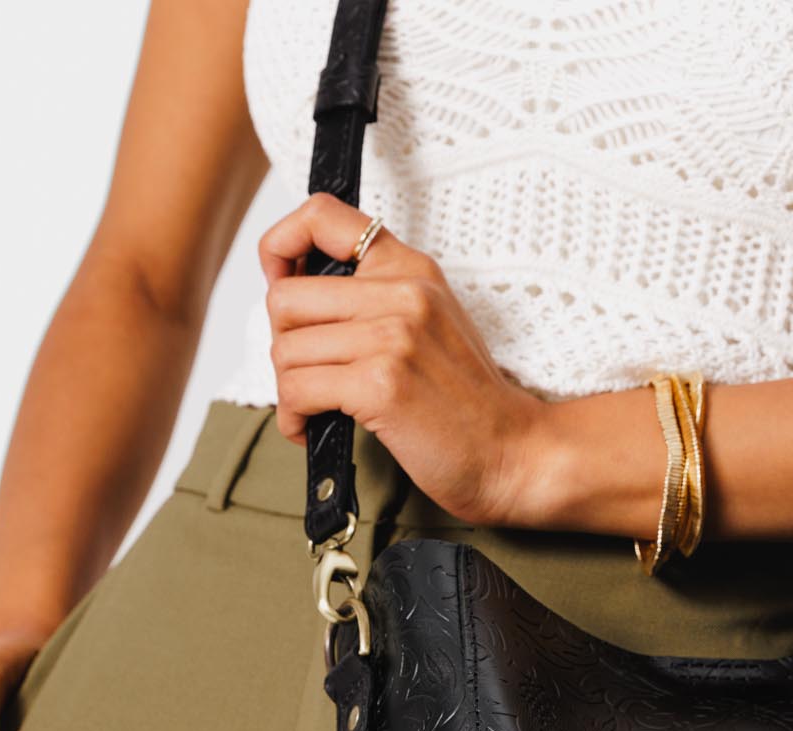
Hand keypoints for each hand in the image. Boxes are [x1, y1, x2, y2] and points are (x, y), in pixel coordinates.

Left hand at [258, 193, 550, 527]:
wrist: (512, 451)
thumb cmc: (467, 401)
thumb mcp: (431, 322)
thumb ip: (376, 299)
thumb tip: (297, 299)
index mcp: (411, 269)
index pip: (321, 217)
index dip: (280, 248)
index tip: (282, 285)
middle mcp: (401, 293)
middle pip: (286, 299)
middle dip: (283, 345)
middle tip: (306, 374)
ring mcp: (392, 337)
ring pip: (286, 351)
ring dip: (289, 390)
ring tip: (314, 410)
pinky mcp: (380, 384)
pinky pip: (297, 391)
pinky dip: (294, 419)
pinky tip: (311, 430)